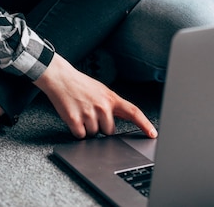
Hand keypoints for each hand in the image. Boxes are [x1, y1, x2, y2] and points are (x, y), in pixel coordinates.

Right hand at [34, 53, 157, 139]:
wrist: (60, 77)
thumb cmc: (80, 85)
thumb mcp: (101, 91)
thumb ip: (111, 105)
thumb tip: (118, 124)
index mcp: (111, 98)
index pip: (133, 112)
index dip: (145, 124)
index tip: (153, 134)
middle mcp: (102, 106)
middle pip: (109, 132)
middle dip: (100, 127)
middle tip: (90, 112)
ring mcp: (89, 113)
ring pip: (94, 135)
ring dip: (87, 127)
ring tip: (80, 111)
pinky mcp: (75, 120)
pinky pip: (81, 135)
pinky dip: (77, 130)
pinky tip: (73, 116)